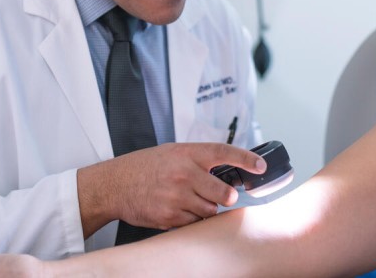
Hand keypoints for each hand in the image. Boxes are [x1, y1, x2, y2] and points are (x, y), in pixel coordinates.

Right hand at [77, 142, 265, 235]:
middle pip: (224, 192)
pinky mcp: (170, 216)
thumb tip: (227, 170)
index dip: (246, 159)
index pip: (223, 153)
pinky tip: (178, 209)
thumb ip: (197, 160)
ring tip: (188, 200)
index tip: (260, 166)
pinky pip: (194, 223)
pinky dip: (191, 219)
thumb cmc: (143, 167)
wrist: (114, 184)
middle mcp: (183, 173)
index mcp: (186, 153)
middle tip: (220, 195)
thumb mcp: (171, 153)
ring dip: (206, 209)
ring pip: (210, 211)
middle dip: (225, 197)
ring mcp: (177, 196)